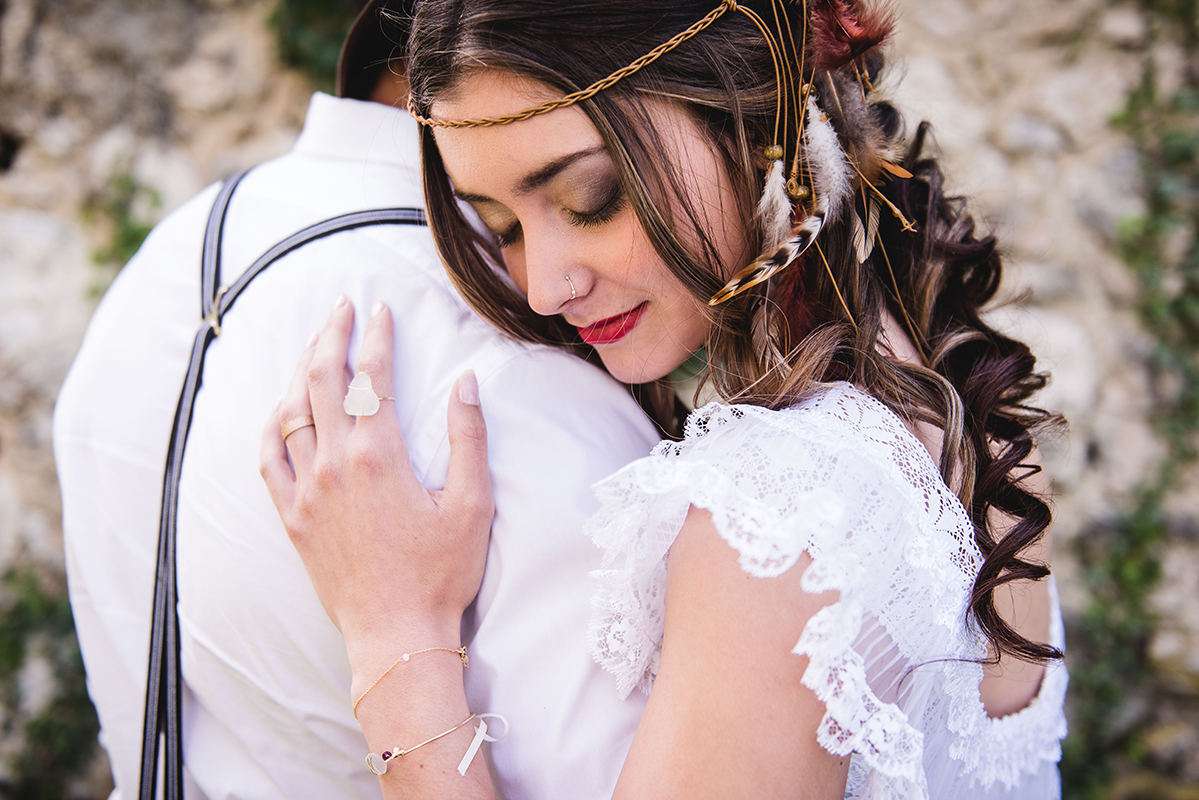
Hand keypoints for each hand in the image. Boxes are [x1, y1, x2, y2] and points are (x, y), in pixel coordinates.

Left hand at [260, 296, 493, 675]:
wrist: (396, 635)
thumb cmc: (441, 573)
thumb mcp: (473, 504)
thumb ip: (468, 436)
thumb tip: (466, 380)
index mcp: (378, 456)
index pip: (372, 376)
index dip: (377, 335)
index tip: (381, 307)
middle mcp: (333, 465)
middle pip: (322, 379)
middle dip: (331, 334)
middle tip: (340, 305)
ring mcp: (305, 491)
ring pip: (290, 411)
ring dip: (301, 369)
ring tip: (314, 343)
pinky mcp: (291, 517)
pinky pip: (268, 457)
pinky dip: (272, 422)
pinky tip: (281, 406)